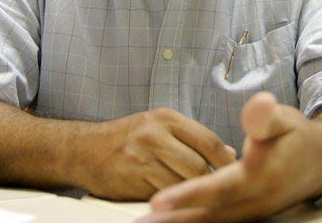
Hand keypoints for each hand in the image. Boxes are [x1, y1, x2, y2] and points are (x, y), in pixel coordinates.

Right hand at [87, 108, 235, 200]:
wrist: (83, 150)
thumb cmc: (127, 139)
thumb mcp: (159, 127)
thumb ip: (192, 138)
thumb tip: (229, 153)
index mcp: (166, 118)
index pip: (208, 140)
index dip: (226, 161)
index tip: (237, 174)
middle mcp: (154, 134)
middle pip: (198, 165)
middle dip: (212, 182)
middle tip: (221, 192)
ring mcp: (142, 157)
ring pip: (182, 183)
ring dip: (193, 193)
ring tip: (201, 198)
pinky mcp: (132, 179)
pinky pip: (163, 195)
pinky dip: (174, 201)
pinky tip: (178, 203)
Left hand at [138, 92, 321, 221]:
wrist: (321, 162)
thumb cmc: (297, 136)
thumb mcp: (284, 118)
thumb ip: (266, 116)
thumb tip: (257, 104)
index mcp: (259, 176)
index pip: (218, 189)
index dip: (187, 195)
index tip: (157, 202)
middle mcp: (254, 201)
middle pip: (208, 215)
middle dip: (173, 220)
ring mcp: (251, 213)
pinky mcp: (247, 215)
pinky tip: (171, 222)